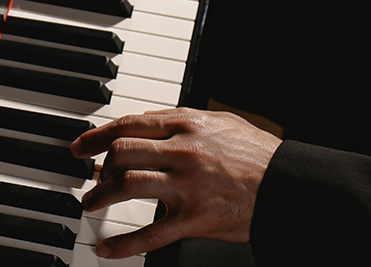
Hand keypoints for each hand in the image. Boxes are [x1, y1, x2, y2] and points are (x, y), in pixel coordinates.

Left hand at [69, 108, 282, 258]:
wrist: (289, 186)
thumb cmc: (258, 156)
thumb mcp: (222, 123)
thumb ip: (184, 122)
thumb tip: (150, 123)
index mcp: (187, 125)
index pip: (129, 125)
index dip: (97, 136)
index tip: (81, 147)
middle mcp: (183, 152)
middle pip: (122, 153)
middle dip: (98, 168)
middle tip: (90, 179)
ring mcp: (187, 186)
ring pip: (128, 186)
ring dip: (102, 196)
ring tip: (92, 203)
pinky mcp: (194, 219)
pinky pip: (150, 234)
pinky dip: (123, 245)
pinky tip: (106, 249)